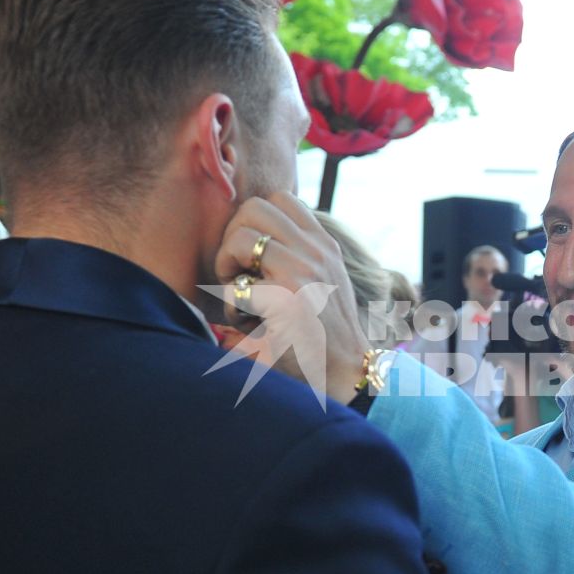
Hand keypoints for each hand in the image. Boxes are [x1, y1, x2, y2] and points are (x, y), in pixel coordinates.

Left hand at [212, 194, 369, 397]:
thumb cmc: (325, 335)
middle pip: (253, 208)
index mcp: (323, 245)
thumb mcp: (324, 282)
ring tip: (240, 295)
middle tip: (239, 273)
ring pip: (241, 239)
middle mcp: (316, 253)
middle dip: (233, 238)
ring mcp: (303, 274)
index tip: (254, 255)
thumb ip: (299, 254)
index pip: (280, 198)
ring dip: (227, 266)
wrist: (346, 375)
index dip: (254, 221)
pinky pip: (236, 289)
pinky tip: (248, 324)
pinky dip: (232, 307)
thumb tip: (252, 231)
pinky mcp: (288, 303)